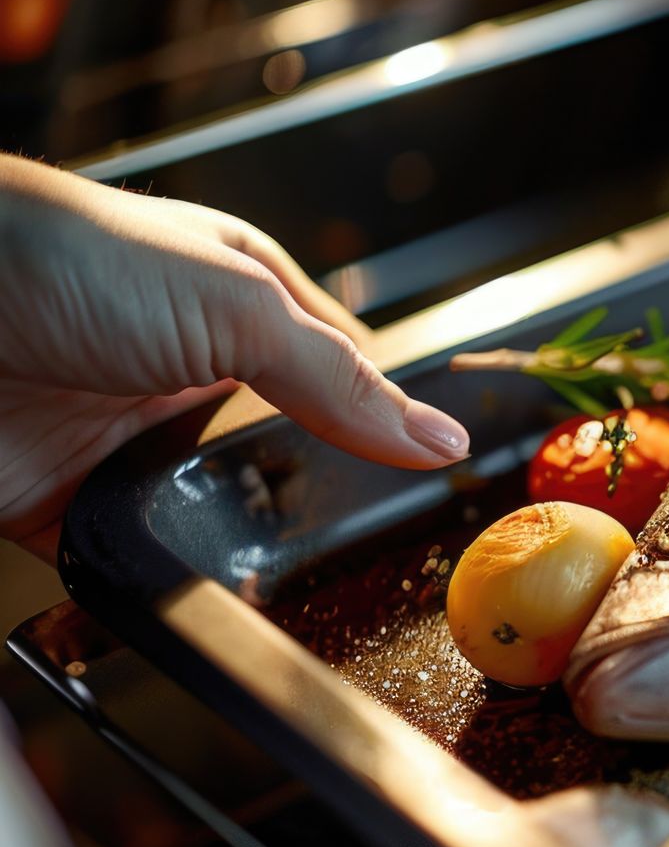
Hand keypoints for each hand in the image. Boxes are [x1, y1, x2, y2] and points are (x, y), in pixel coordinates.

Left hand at [0, 155, 468, 559]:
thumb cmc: (54, 255)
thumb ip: (339, 382)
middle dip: (318, 504)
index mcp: (245, 304)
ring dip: (241, 550)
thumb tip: (438, 437)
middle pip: (287, 459)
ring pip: (217, 519)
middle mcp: (191, 373)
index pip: (347, 380)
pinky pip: (133, 563)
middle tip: (369, 551)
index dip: (390, 431)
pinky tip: (200, 591)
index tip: (437, 485)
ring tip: (290, 585)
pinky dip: (161, 583)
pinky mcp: (67, 504)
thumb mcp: (234, 305)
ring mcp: (129, 441)